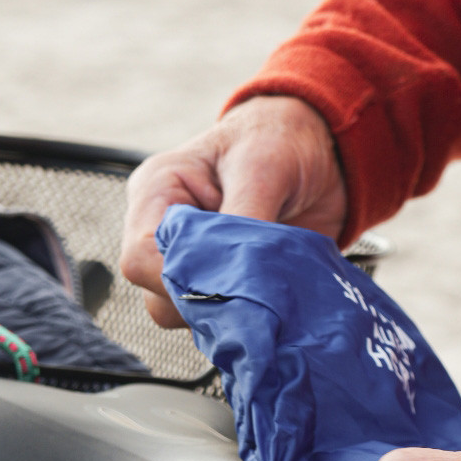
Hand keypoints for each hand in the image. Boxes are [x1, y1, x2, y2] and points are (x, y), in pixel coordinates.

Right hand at [119, 96, 346, 326]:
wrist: (321, 152)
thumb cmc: (280, 141)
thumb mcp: (261, 168)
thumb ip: (242, 221)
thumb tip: (236, 277)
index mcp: (158, 194)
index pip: (139, 259)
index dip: (176, 280)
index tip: (224, 281)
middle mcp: (166, 235)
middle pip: (159, 298)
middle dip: (207, 301)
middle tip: (258, 286)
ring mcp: (196, 264)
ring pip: (189, 318)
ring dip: (233, 311)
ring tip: (273, 284)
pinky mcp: (225, 285)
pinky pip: (224, 320)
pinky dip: (251, 316)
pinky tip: (276, 297)